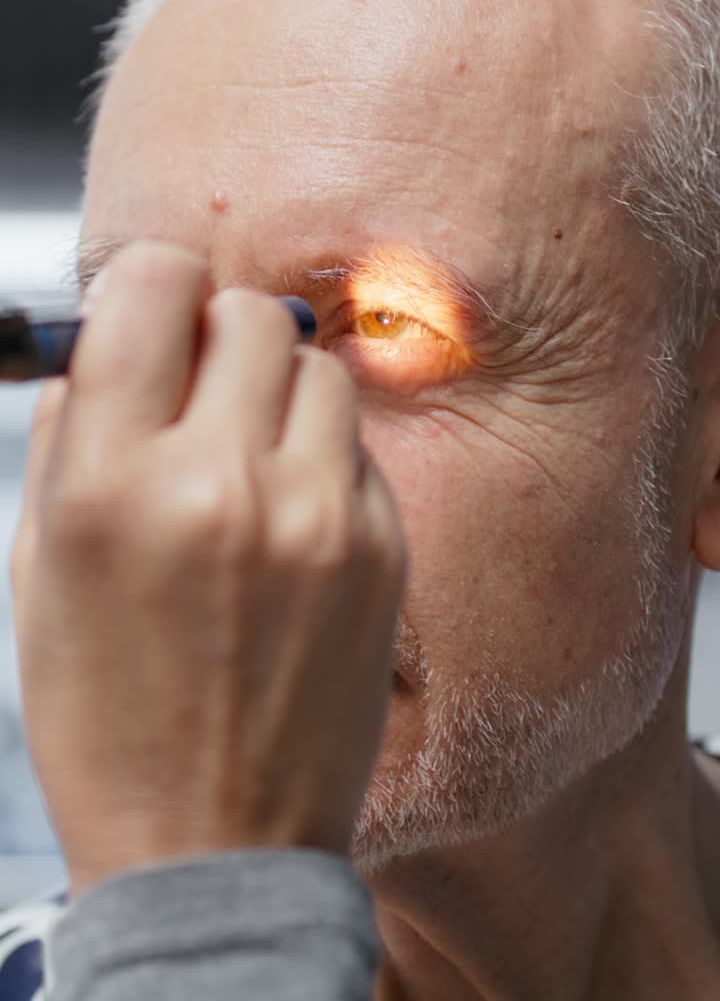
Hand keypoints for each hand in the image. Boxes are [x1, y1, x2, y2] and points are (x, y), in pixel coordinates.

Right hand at [10, 240, 405, 895]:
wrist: (213, 846)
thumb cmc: (109, 717)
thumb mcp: (41, 574)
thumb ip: (69, 437)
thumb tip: (104, 345)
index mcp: (114, 483)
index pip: (155, 287)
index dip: (151, 285)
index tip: (152, 313)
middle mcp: (222, 484)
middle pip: (249, 312)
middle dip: (215, 336)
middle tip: (199, 393)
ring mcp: (315, 516)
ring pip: (315, 367)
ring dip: (275, 391)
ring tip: (248, 461)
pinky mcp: (380, 548)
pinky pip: (354, 445)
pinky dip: (319, 457)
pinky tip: (289, 524)